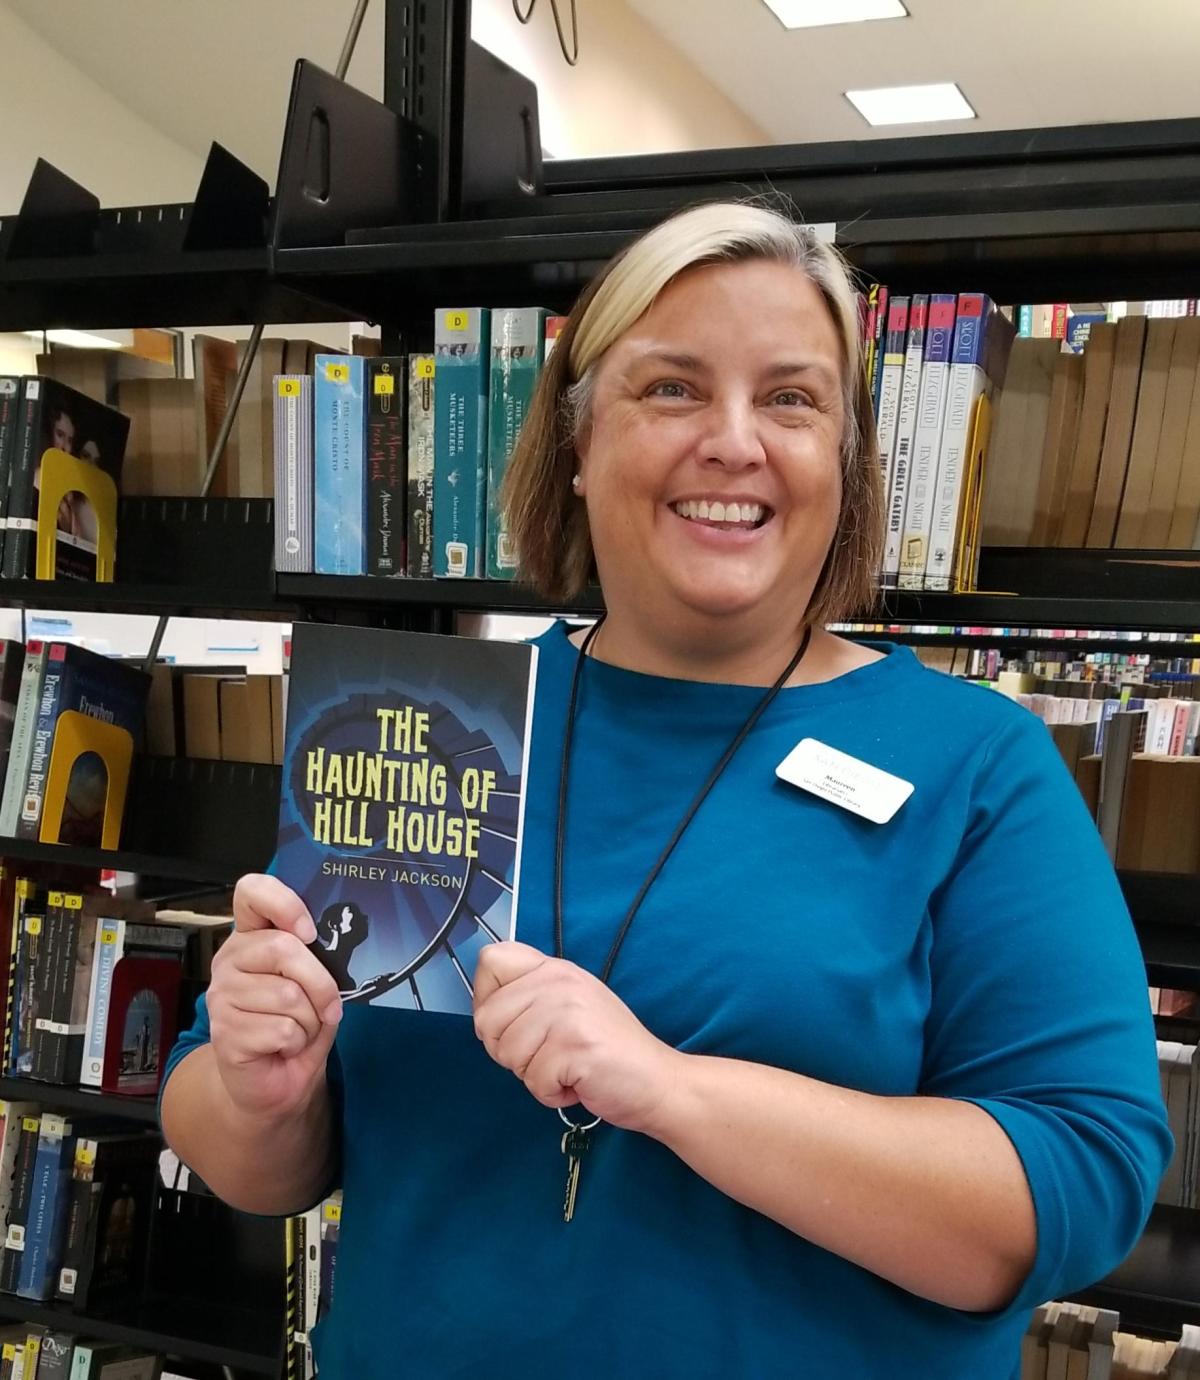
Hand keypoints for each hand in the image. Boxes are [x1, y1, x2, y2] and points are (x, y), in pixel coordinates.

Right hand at [207, 874, 342, 1122]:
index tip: (308, 931)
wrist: (274, 1082)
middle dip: (320, 982)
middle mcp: (230, 960)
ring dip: (310, 1020)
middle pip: (282, 948)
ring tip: (300, 1030)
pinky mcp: (224, 1032)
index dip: (284, 903)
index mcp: (252, 937)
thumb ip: (318, 961)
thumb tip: (331, 946)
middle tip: (329, 1007)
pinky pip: (281, 1029)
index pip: (251, 891)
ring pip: (287, 995)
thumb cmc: (297, 1026)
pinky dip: (298, 1042)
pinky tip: (284, 1048)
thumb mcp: (314, 986)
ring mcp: (222, 996)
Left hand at [473, 941, 680, 1135]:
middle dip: (507, 1050)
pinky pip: (533, 1081)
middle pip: (487, 1017)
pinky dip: (551, 1094)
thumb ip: (532, 997)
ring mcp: (567, 1012)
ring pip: (507, 1053)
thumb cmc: (608, 1050)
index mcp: (555, 969)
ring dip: (533, 1075)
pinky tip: (577, 1082)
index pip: (491, 959)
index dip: (487, 997)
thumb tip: (485, 1009)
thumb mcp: (569, 1005)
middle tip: (544, 1055)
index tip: (510, 1021)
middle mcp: (559, 982)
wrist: (656, 1080)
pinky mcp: (575, 1047)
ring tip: (565, 1067)